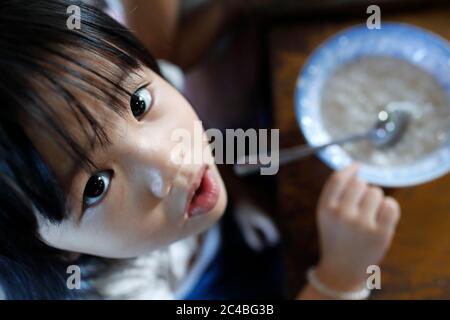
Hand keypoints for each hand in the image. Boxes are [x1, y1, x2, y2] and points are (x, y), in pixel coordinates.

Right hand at [315, 164, 400, 291]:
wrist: (342, 269)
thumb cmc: (336, 236)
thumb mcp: (326, 214)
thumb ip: (336, 192)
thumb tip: (357, 167)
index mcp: (325, 208)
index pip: (338, 178)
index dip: (350, 169)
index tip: (358, 166)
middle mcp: (341, 215)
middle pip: (360, 183)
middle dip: (363, 190)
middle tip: (361, 205)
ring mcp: (361, 225)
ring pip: (376, 192)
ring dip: (376, 200)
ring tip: (369, 214)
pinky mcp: (380, 234)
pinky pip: (391, 205)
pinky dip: (389, 207)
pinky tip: (382, 216)